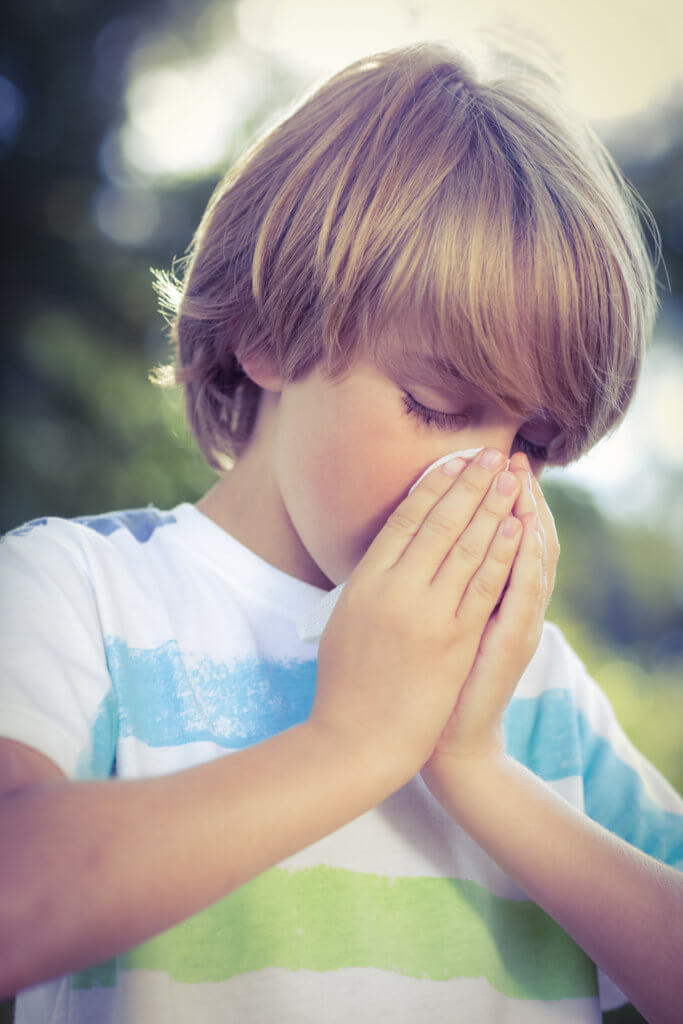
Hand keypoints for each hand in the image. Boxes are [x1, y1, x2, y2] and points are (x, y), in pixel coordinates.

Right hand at [309, 448, 523, 781]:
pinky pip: (485, 584)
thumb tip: (393, 544)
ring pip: (467, 545)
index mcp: (364, 582)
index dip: (432, 487)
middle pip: (440, 522)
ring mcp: (428, 613)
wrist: (360, 738)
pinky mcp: (456, 638)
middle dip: (470, 484)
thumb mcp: (344, 620)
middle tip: (491, 455)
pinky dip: (502, 551)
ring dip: (493, 506)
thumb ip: (370, 581)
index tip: (452, 462)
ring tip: (511, 478)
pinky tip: (515, 526)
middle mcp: (395, 589)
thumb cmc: (346, 681)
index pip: (403, 520)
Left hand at [421, 452, 559, 778]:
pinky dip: (525, 560)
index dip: (496, 497)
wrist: (452, 743)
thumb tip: (418, 542)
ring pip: (533, 557)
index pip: (501, 534)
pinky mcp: (512, 643)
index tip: (483, 459)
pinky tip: (523, 530)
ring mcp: (517, 622)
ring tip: (519, 476)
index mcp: (490, 597)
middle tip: (508, 453)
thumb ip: (443, 586)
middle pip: (522, 535)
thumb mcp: (441, 627)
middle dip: (513, 493)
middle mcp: (511, 605)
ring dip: (526, 514)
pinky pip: (525, 593)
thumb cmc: (434, 685)